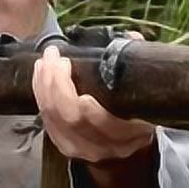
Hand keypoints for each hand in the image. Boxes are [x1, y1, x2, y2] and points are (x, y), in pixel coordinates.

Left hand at [32, 45, 155, 164]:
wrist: (128, 149)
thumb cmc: (140, 115)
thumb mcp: (149, 96)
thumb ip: (138, 67)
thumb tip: (132, 37)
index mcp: (131, 135)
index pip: (107, 127)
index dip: (94, 114)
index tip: (85, 95)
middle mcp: (104, 146)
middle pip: (72, 119)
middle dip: (58, 85)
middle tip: (55, 58)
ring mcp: (80, 148)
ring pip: (54, 118)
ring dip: (44, 86)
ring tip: (45, 62)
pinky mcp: (63, 145)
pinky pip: (45, 120)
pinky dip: (40, 95)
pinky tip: (39, 76)